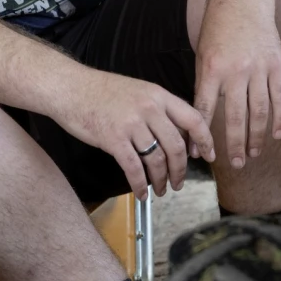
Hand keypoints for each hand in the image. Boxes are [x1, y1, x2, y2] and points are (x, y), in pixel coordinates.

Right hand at [57, 70, 215, 199]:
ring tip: (160, 189)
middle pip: (177, 145)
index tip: (209, 156)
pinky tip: (141, 192)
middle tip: (179, 182)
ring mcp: (131, 123)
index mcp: (158, 95)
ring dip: (161, 180)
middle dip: (181, 169)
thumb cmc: (101, 91)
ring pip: (157, 159)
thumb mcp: (138, 90)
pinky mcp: (113, 139)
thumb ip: (158, 108)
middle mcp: (149, 108)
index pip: (193, 118)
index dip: (205, 140)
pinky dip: (140, 185)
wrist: (71, 87)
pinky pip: (134, 168)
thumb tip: (176, 134)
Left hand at [193, 5, 280, 169]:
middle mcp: (236, 71)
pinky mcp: (276, 64)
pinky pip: (279, 97)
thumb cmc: (217, 26)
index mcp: (211, 68)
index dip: (202, 134)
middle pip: (235, 117)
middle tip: (236, 164)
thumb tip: (200, 117)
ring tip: (254, 154)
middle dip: (234, 144)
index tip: (202, 154)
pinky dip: (279, 118)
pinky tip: (276, 134)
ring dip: (257, 136)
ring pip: (259, 111)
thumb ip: (204, 83)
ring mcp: (259, 68)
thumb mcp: (202, 53)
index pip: (205, 109)